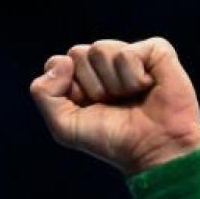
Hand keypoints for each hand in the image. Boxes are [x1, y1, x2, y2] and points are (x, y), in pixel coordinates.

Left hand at [29, 38, 199, 174]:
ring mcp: (129, 54)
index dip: (70, 88)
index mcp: (80, 76)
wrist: (154, 149)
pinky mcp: (155, 51)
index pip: (57, 63)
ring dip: (113, 83)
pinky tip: (147, 88)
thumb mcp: (64, 125)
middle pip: (77, 53)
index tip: (88, 106)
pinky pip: (127, 53)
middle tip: (112, 103)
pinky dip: (134, 78)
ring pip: (101, 49)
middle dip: (92, 85)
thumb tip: (62, 60)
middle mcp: (103, 62)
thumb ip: (44, 93)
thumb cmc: (111, 139)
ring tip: (130, 97)